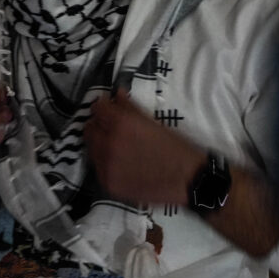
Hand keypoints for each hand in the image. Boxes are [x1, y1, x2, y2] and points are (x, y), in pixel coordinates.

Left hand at [83, 87, 204, 206]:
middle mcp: (109, 143)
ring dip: (99, 143)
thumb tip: (116, 94)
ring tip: (116, 146)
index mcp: (122, 123)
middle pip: (90, 128)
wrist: (188, 180)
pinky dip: (104, 162)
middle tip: (111, 128)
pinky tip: (119, 162)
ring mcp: (106, 165)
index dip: (102, 107)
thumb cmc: (175, 148)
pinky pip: (98, 167)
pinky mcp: (108, 183)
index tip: (108, 108)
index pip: (97, 108)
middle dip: (99, 125)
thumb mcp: (153, 122)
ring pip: (91, 148)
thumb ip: (130, 107)